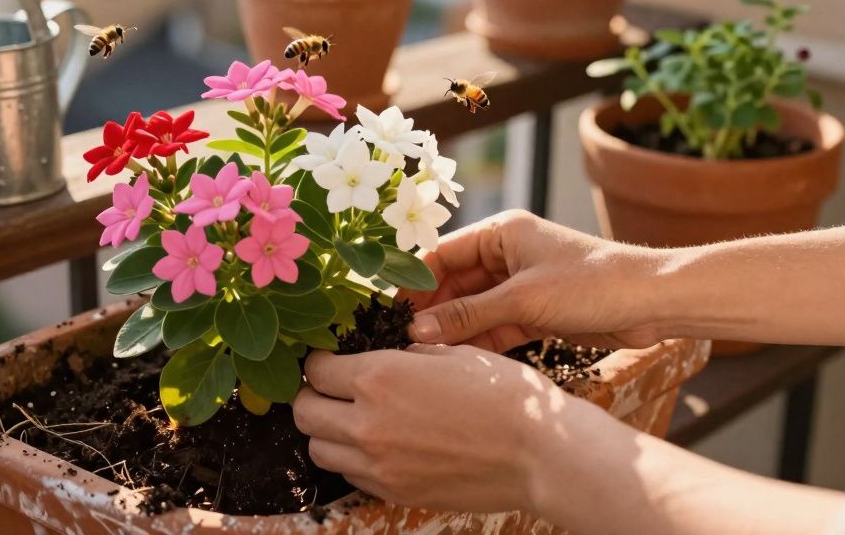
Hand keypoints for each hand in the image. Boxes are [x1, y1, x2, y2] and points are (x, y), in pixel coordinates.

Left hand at [293, 345, 584, 512]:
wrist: (540, 452)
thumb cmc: (503, 395)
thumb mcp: (450, 353)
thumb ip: (402, 355)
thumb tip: (377, 352)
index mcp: (378, 378)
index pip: (316, 370)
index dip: (320, 362)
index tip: (330, 360)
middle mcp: (367, 424)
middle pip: (304, 413)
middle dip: (313, 397)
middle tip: (332, 389)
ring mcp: (379, 465)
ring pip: (319, 450)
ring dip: (328, 432)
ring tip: (353, 419)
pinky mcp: (395, 493)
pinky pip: (350, 476)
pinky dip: (353, 460)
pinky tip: (379, 445)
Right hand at [405, 210, 668, 349]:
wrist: (653, 303)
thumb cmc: (593, 283)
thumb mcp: (523, 299)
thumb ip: (468, 315)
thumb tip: (416, 331)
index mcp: (501, 232)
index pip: (441, 253)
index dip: (412, 281)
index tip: (386, 310)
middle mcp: (507, 255)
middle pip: (453, 283)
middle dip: (429, 311)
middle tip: (399, 339)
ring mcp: (520, 285)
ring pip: (472, 309)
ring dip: (452, 331)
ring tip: (421, 356)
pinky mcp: (534, 313)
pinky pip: (493, 327)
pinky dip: (476, 343)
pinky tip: (455, 363)